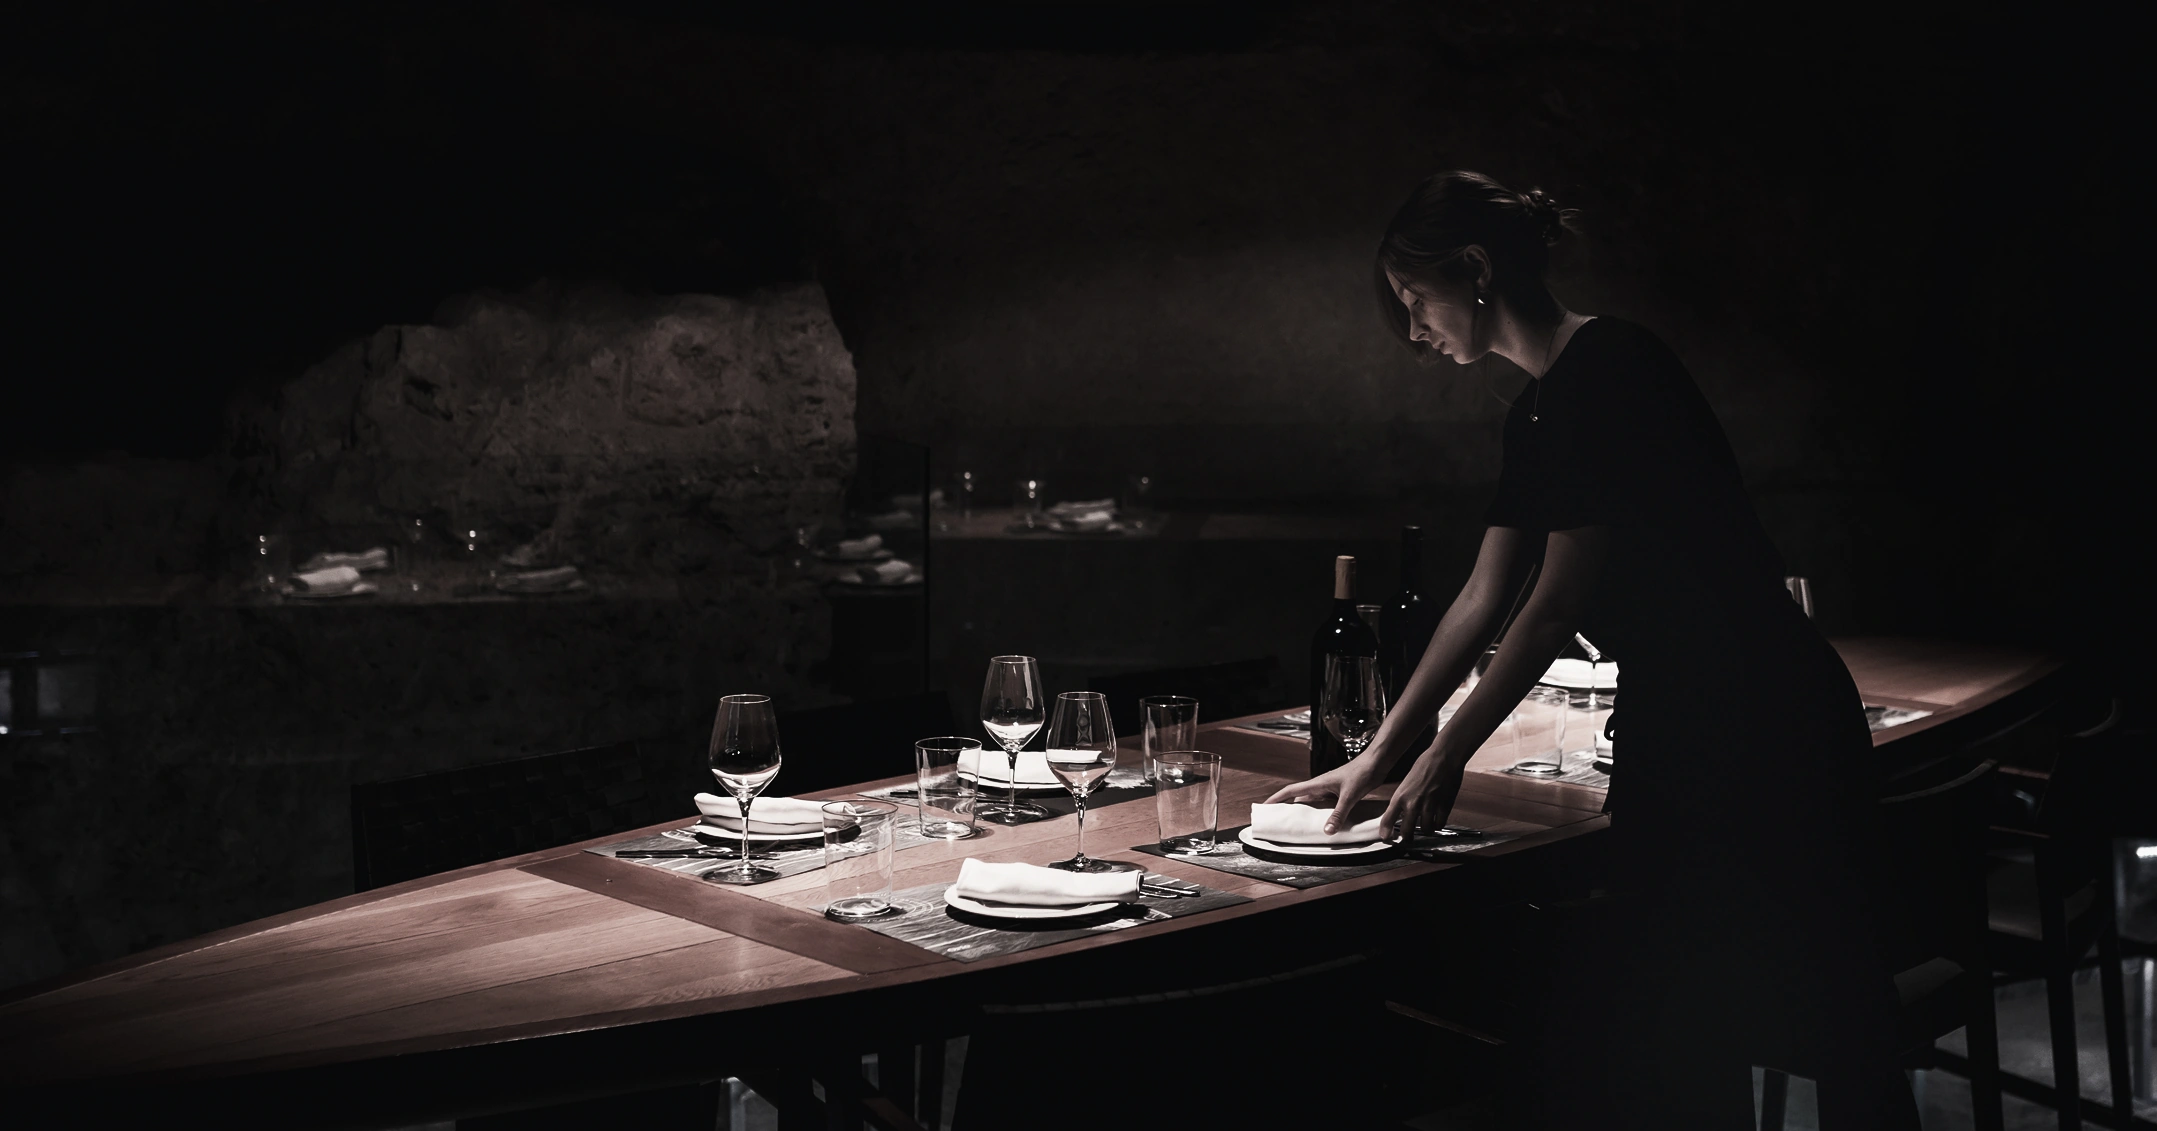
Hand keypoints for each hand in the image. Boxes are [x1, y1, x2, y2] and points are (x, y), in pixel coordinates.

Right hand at [1262, 752, 1383, 835]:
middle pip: (1298, 798)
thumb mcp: (1349, 795)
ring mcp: (1330, 790)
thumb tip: (1326, 832)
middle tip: (1279, 822)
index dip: (1276, 798)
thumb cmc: (1362, 773)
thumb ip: (1338, 814)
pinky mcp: (1339, 793)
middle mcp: (1321, 787)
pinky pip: (1325, 805)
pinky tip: (1324, 823)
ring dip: (1305, 812)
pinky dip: (1320, 814)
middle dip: (1287, 808)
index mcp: (1317, 784)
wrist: (1377, 762)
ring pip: (1312, 803)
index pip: (1291, 791)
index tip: (1265, 807)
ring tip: (1298, 827)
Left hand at [1379, 748, 1465, 841]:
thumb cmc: (1425, 764)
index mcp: (1400, 796)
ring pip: (1425, 830)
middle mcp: (1413, 804)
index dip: (1386, 833)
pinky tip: (1437, 821)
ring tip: (1426, 827)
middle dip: (1407, 838)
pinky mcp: (1443, 807)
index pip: (1388, 820)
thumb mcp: (1406, 781)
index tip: (1386, 838)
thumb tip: (1402, 810)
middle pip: (1407, 832)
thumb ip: (1404, 797)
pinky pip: (1439, 824)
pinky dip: (1438, 825)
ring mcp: (1429, 807)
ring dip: (1425, 830)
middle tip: (1409, 838)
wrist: (1443, 757)